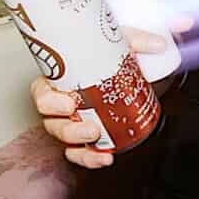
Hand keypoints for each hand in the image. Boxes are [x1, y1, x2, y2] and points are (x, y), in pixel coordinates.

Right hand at [31, 25, 171, 168]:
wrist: (121, 70)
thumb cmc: (106, 57)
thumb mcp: (118, 44)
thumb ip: (137, 41)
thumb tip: (158, 44)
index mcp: (59, 80)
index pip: (40, 92)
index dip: (49, 101)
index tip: (68, 104)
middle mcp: (60, 102)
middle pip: (52, 121)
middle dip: (69, 129)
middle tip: (90, 129)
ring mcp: (71, 121)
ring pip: (64, 138)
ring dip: (79, 145)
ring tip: (98, 141)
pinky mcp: (84, 136)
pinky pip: (78, 152)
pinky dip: (89, 158)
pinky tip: (105, 157)